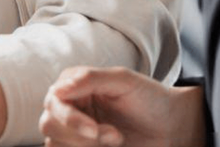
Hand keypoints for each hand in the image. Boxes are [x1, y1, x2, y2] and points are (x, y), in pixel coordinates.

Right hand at [39, 67, 203, 146]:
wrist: (171, 126)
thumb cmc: (149, 98)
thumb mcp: (124, 81)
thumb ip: (91, 79)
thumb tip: (58, 88)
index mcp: (74, 84)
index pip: (53, 101)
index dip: (69, 119)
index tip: (93, 130)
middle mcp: (68, 106)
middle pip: (49, 125)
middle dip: (80, 136)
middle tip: (115, 137)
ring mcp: (73, 130)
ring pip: (55, 144)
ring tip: (116, 140)